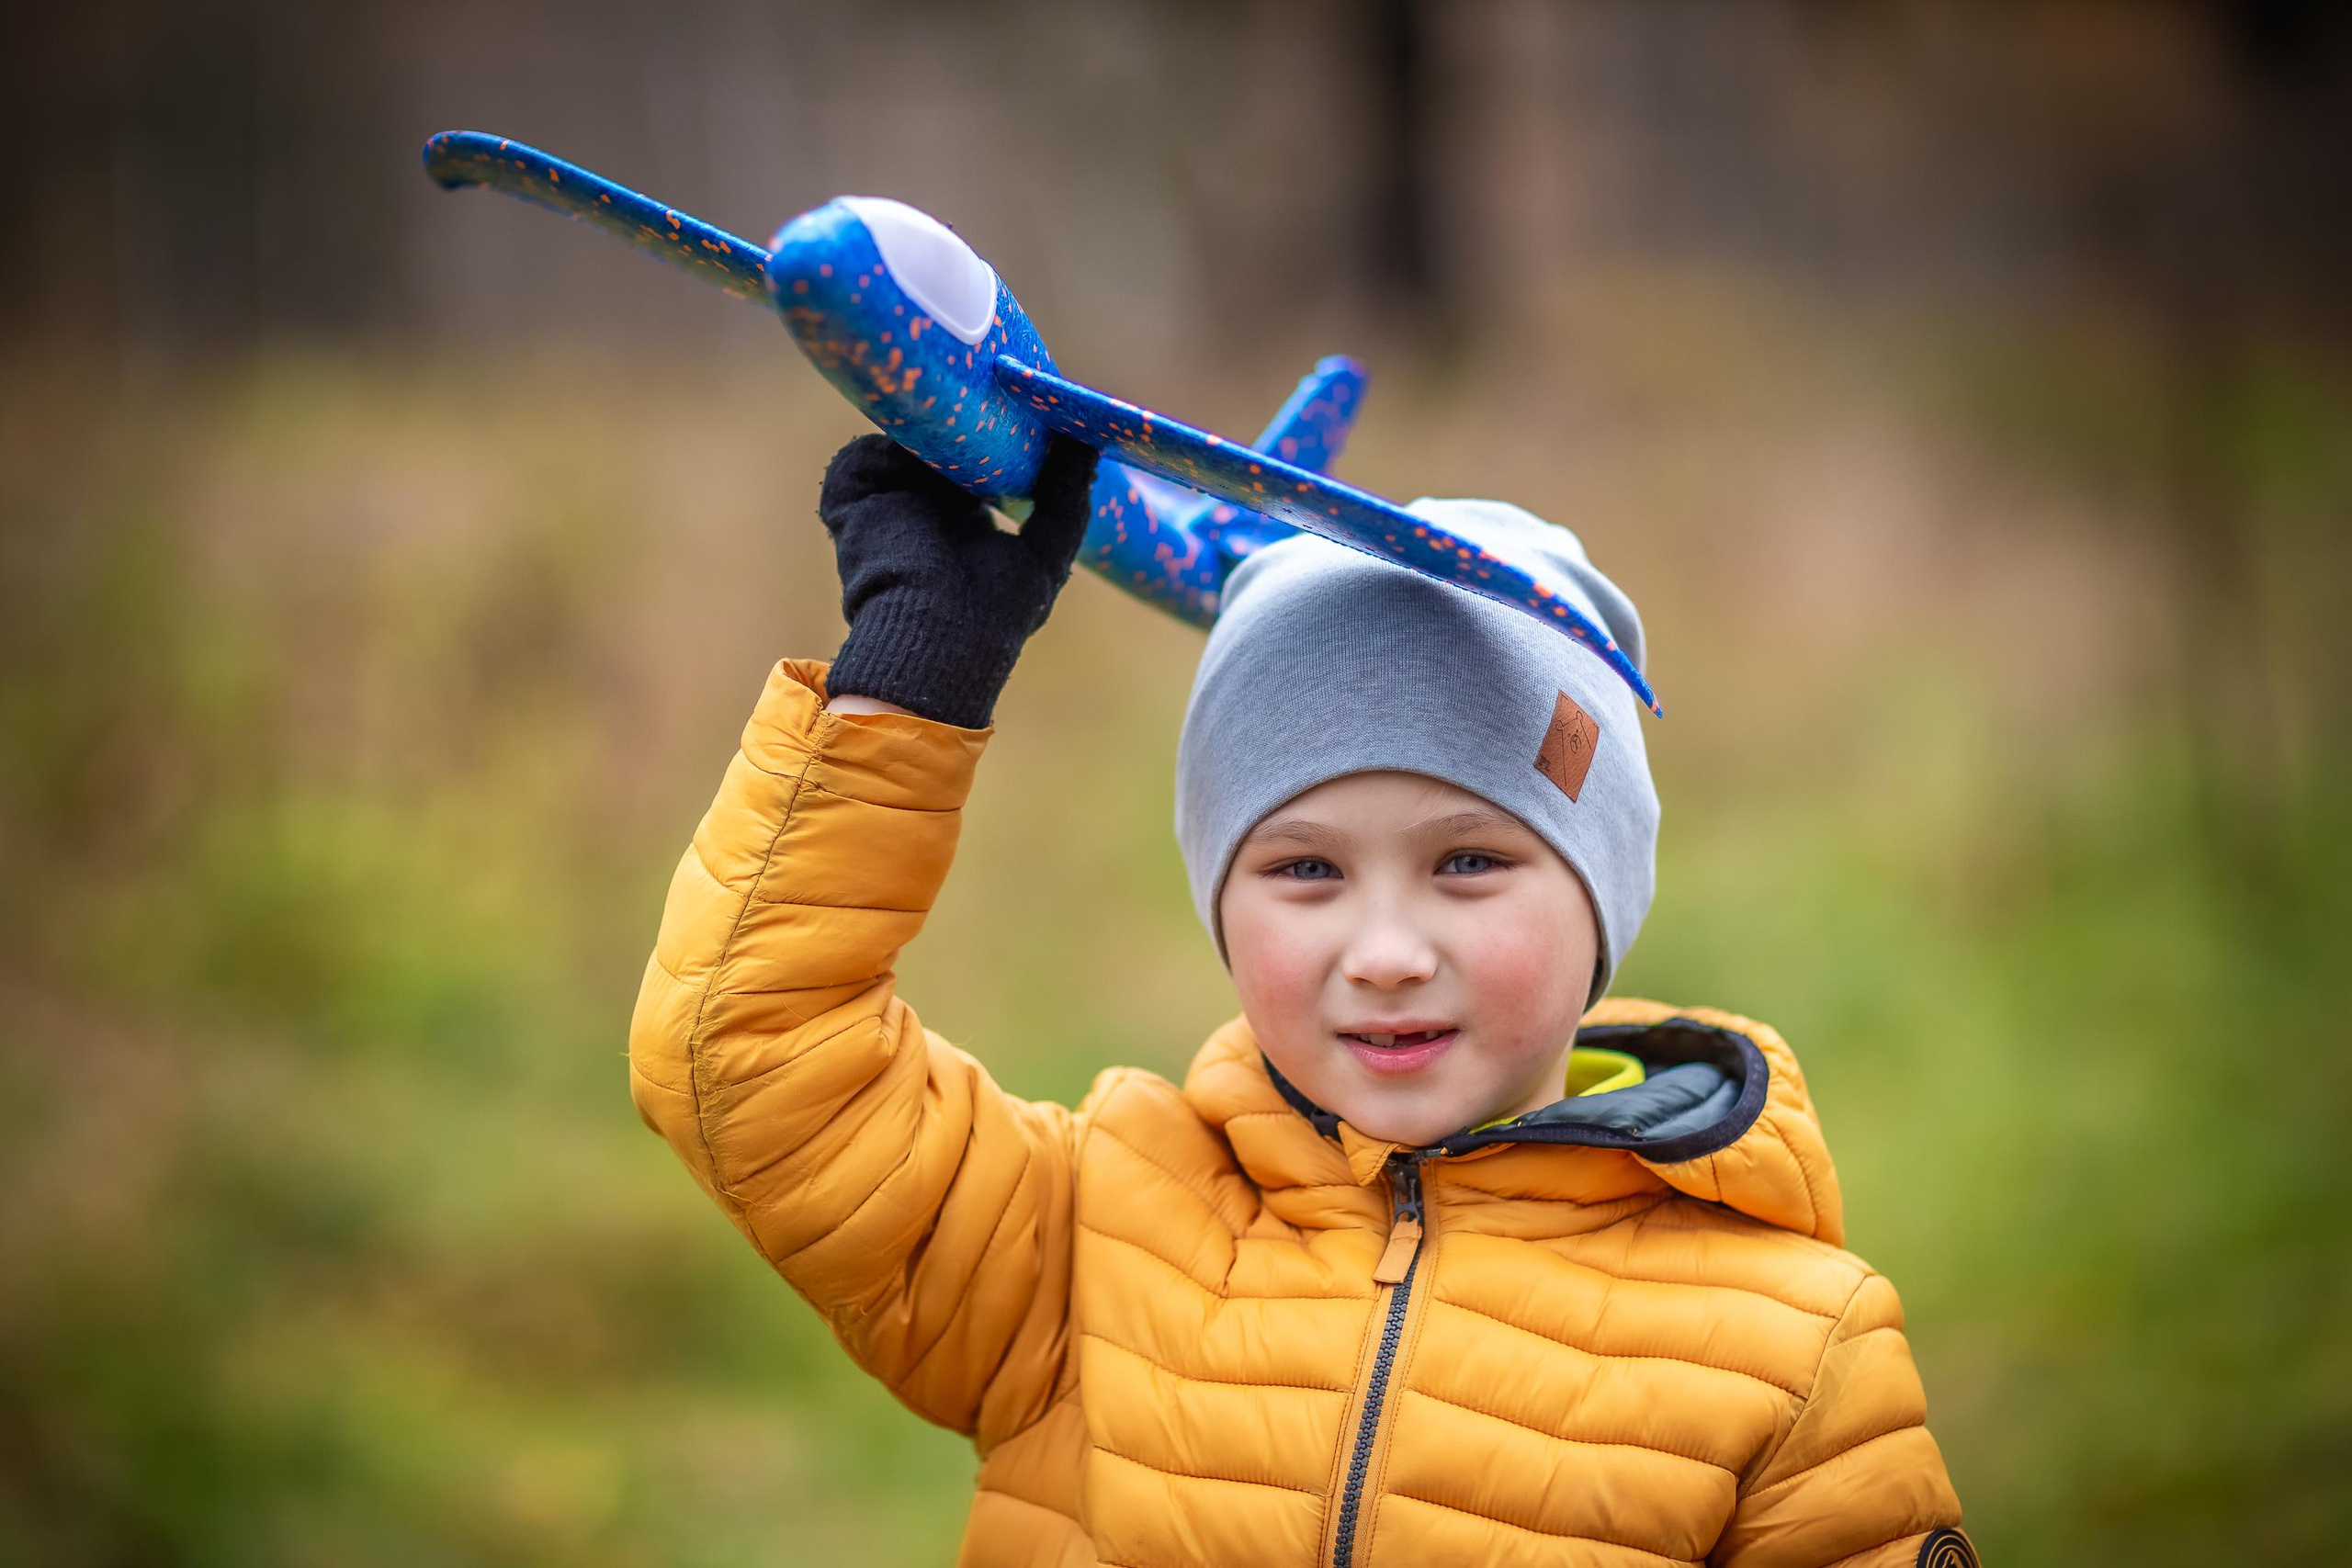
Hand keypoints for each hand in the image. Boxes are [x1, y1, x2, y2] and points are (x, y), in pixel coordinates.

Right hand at [817, 433, 1100, 727]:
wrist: (940, 639)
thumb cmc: (996, 615)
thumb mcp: (1045, 553)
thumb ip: (1066, 498)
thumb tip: (1088, 440)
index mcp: (962, 526)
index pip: (972, 465)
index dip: (993, 439)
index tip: (1020, 411)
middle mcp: (920, 512)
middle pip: (935, 448)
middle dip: (959, 421)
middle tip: (992, 393)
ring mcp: (883, 507)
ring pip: (901, 445)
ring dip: (925, 428)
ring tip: (958, 412)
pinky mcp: (851, 504)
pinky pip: (864, 454)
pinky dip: (888, 444)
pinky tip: (921, 441)